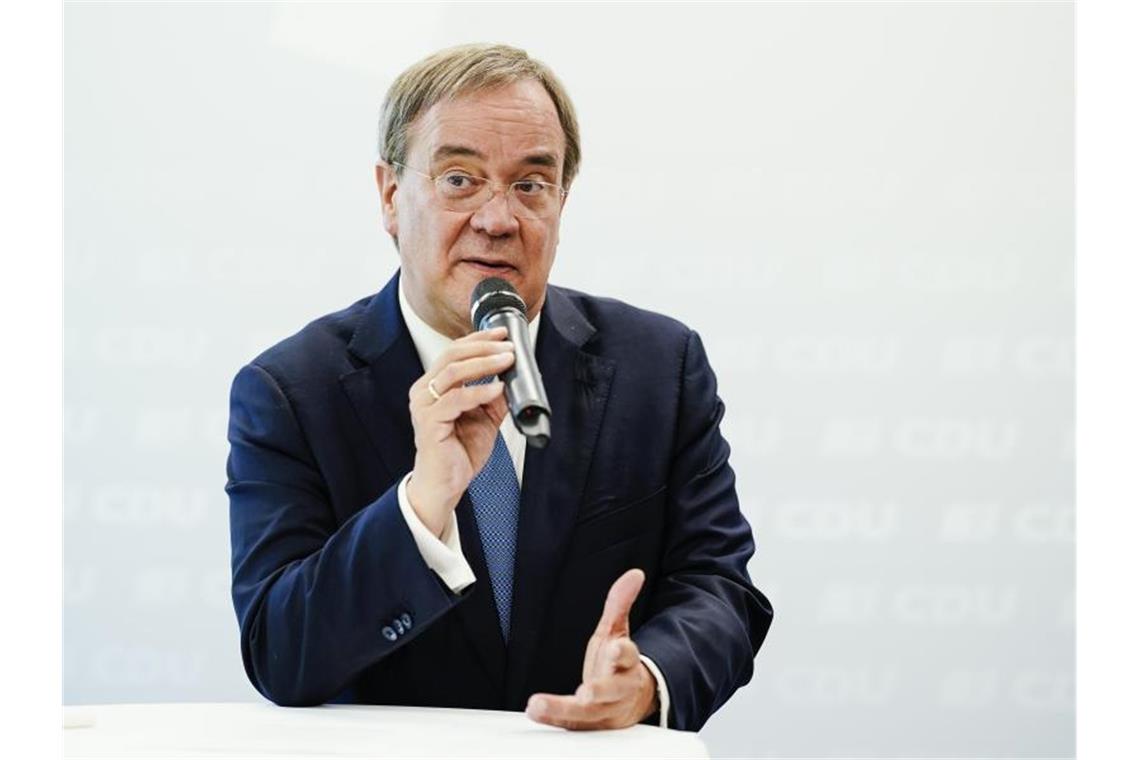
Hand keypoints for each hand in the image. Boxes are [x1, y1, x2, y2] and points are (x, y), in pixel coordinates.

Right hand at [406, 326, 514, 535]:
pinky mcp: (429, 422)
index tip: (503, 334)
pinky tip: (497, 389)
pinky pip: (456, 399)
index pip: (454, 352)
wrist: (445, 484)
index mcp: (433, 386)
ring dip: (484, 363)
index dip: (479, 339)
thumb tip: (513, 378)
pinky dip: (479, 391)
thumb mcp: (485, 418)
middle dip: (484, 346)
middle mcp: (424, 391)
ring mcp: (424, 405)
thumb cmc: (458, 452)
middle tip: (508, 346)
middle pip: (452, 355)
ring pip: (452, 372)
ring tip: (506, 361)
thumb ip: (495, 397)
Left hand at [526, 569, 658, 729]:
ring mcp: (602, 710)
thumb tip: (635, 573)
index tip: (616, 649)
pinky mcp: (586, 725)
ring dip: (562, 710)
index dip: (623, 653)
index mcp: (626, 663)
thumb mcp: (616, 631)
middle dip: (599, 691)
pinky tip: (535, 711)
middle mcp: (617, 689)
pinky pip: (569, 725)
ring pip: (586, 714)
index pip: (628, 656)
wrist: (629, 702)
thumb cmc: (618, 664)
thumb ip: (620, 603)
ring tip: (538, 705)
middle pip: (611, 691)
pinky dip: (552, 719)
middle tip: (585, 693)